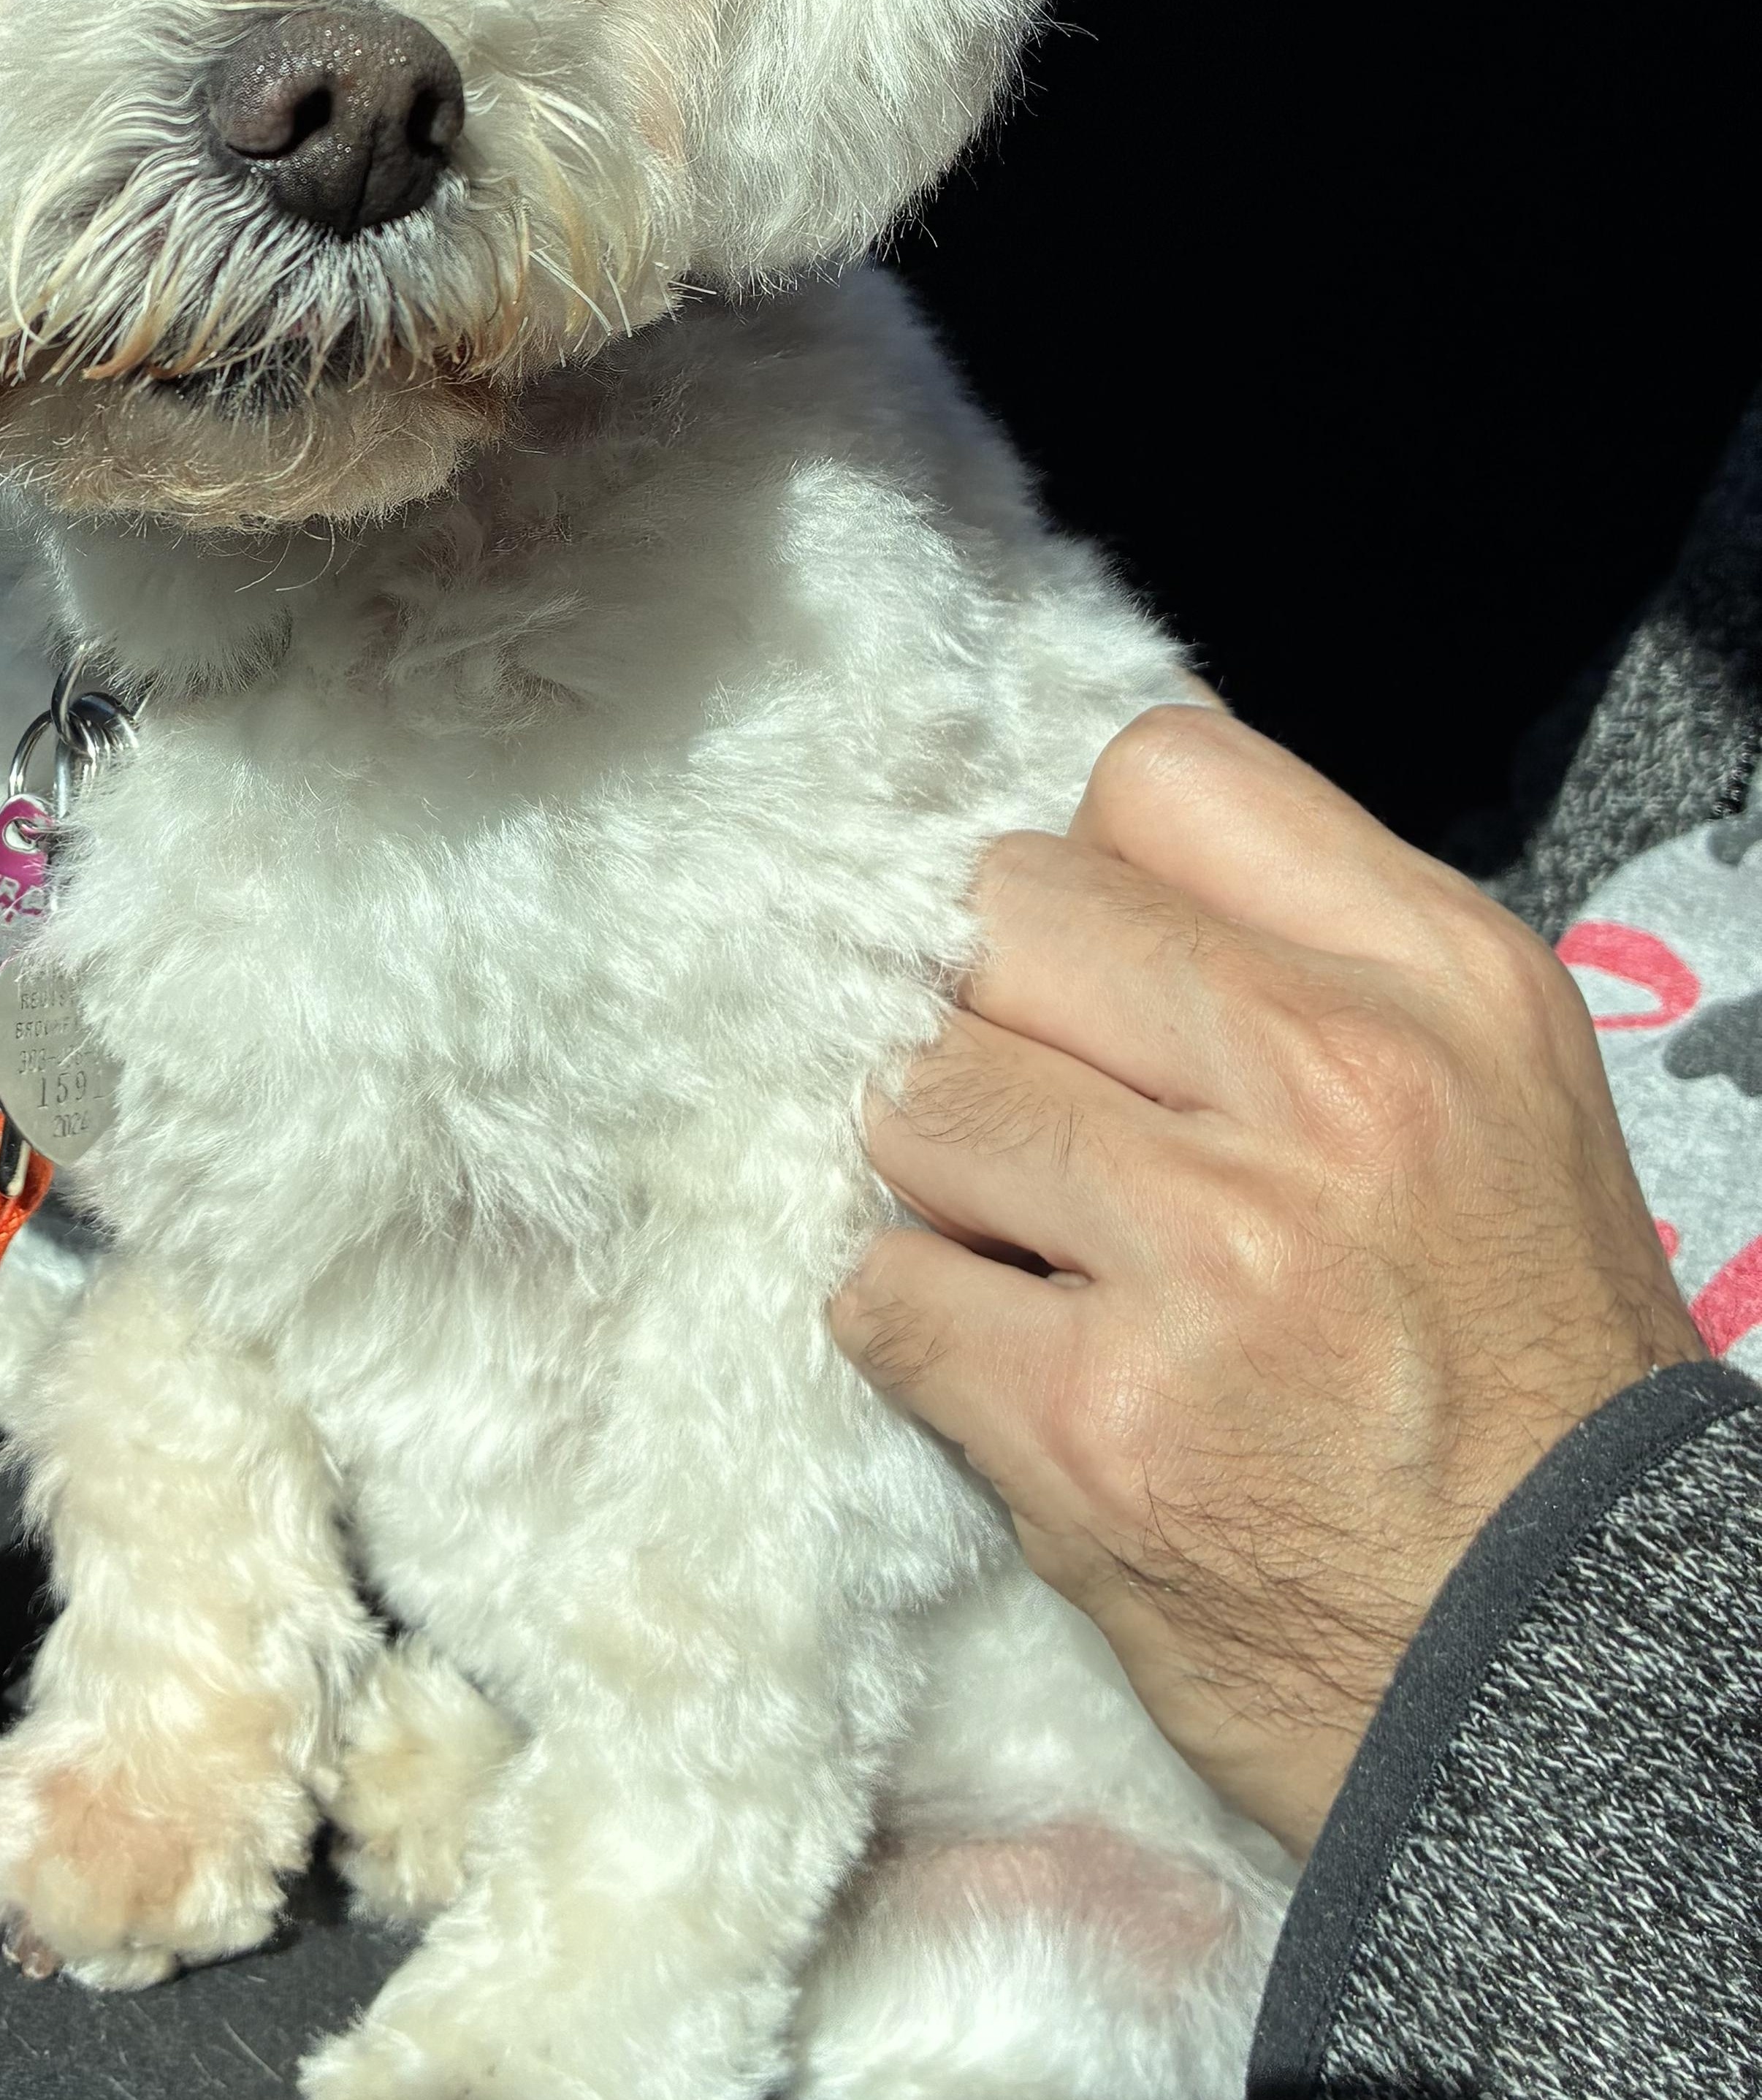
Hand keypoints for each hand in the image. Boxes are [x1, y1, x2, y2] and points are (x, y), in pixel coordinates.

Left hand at [830, 707, 1703, 1854]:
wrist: (1570, 1677)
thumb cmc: (1505, 1377)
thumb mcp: (1481, 1096)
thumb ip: (1283, 956)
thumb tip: (1048, 875)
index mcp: (1437, 982)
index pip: (1152, 773)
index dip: (1086, 873)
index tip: (1093, 975)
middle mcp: (1335, 1086)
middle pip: (999, 912)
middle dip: (995, 1024)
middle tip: (1060, 1136)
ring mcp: (1210, 1253)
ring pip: (911, 1094)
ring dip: (943, 1183)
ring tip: (1053, 1261)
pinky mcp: (1094, 1419)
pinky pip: (880, 1288)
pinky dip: (920, 1335)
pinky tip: (1025, 1375)